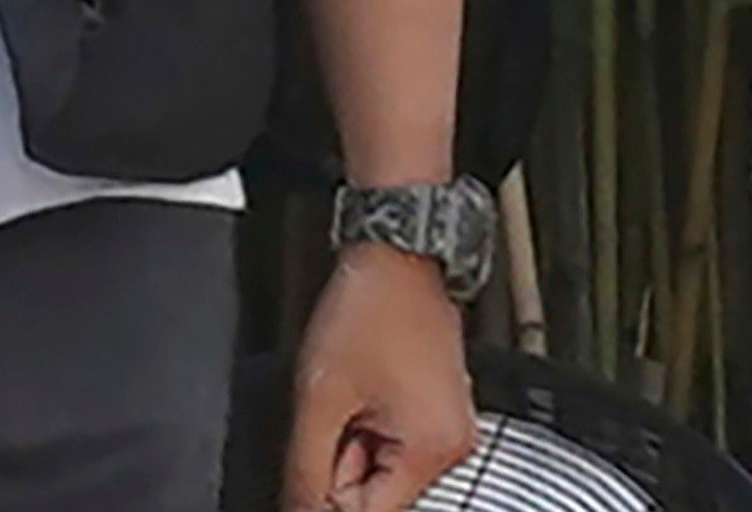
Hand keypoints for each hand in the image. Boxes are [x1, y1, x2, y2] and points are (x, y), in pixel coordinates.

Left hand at [283, 245, 477, 511]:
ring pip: (380, 466)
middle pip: (377, 491)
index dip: (327, 491)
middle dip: (339, 459)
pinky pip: (391, 440)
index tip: (313, 453)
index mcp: (432, 452)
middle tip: (332, 410)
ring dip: (350, 440)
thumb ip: (307, 465)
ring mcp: (446, 430)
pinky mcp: (434, 412)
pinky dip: (365, 424)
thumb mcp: (319, 398)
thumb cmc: (368, 314)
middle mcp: (451, 448)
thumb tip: (301, 509)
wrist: (396, 263)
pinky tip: (359, 389)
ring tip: (348, 392)